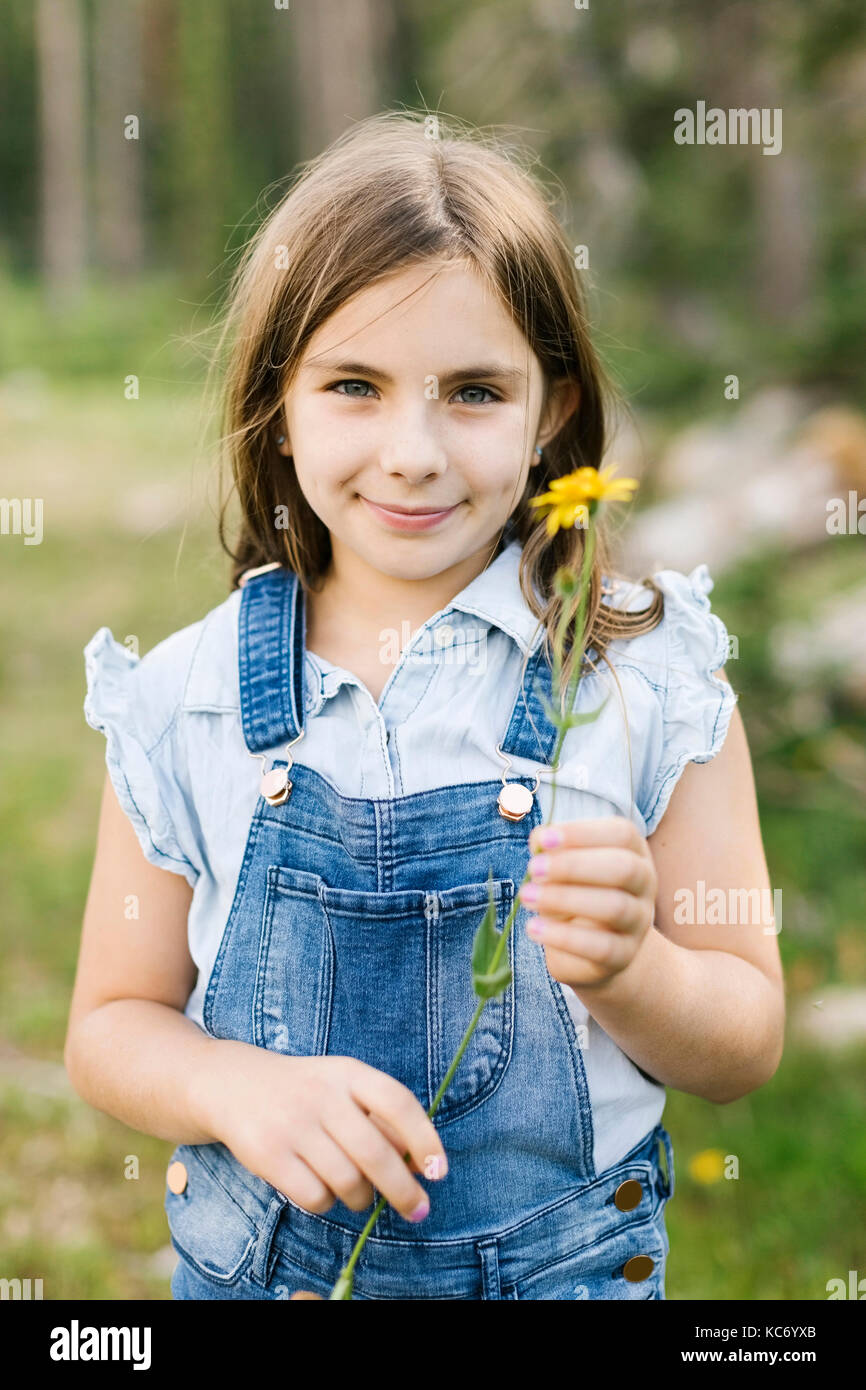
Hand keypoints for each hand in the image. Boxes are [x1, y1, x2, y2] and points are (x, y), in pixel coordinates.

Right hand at [195, 1046, 448, 1224]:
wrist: (232, 1084)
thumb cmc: (304, 1091)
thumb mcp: (341, 1085)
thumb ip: (377, 1117)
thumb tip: (418, 1164)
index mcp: (348, 1072)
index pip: (398, 1104)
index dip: (424, 1139)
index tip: (438, 1171)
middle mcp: (322, 1095)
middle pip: (376, 1153)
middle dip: (403, 1190)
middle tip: (417, 1210)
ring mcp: (293, 1125)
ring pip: (348, 1181)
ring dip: (362, 1198)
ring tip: (358, 1194)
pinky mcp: (268, 1155)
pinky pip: (315, 1197)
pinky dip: (328, 1203)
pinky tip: (324, 1191)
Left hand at [519, 816, 656, 987]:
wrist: (590, 949)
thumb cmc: (573, 892)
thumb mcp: (561, 867)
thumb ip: (551, 850)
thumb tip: (540, 841)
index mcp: (633, 851)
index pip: (622, 834)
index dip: (583, 834)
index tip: (544, 839)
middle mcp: (644, 883)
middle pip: (624, 868)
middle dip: (574, 865)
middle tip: (533, 868)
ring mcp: (639, 921)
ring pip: (615, 907)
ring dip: (565, 899)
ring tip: (527, 897)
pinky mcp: (624, 955)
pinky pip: (601, 947)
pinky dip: (563, 937)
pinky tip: (534, 928)